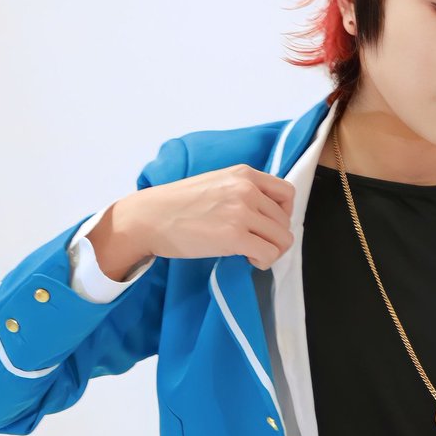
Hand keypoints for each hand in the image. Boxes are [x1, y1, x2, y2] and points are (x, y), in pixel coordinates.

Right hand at [122, 164, 296, 270]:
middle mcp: (246, 189)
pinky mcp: (234, 237)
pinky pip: (269, 253)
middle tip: (255, 244)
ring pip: (282, 238)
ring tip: (251, 253)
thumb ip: (242, 191)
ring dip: (271, 250)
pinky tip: (248, 260)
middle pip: (285, 220)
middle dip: (274, 236)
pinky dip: (263, 261)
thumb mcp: (215, 183)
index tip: (268, 225)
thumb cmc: (176, 205)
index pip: (287, 193)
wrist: (148, 218)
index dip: (283, 213)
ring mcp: (241, 212)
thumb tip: (265, 214)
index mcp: (244, 174)